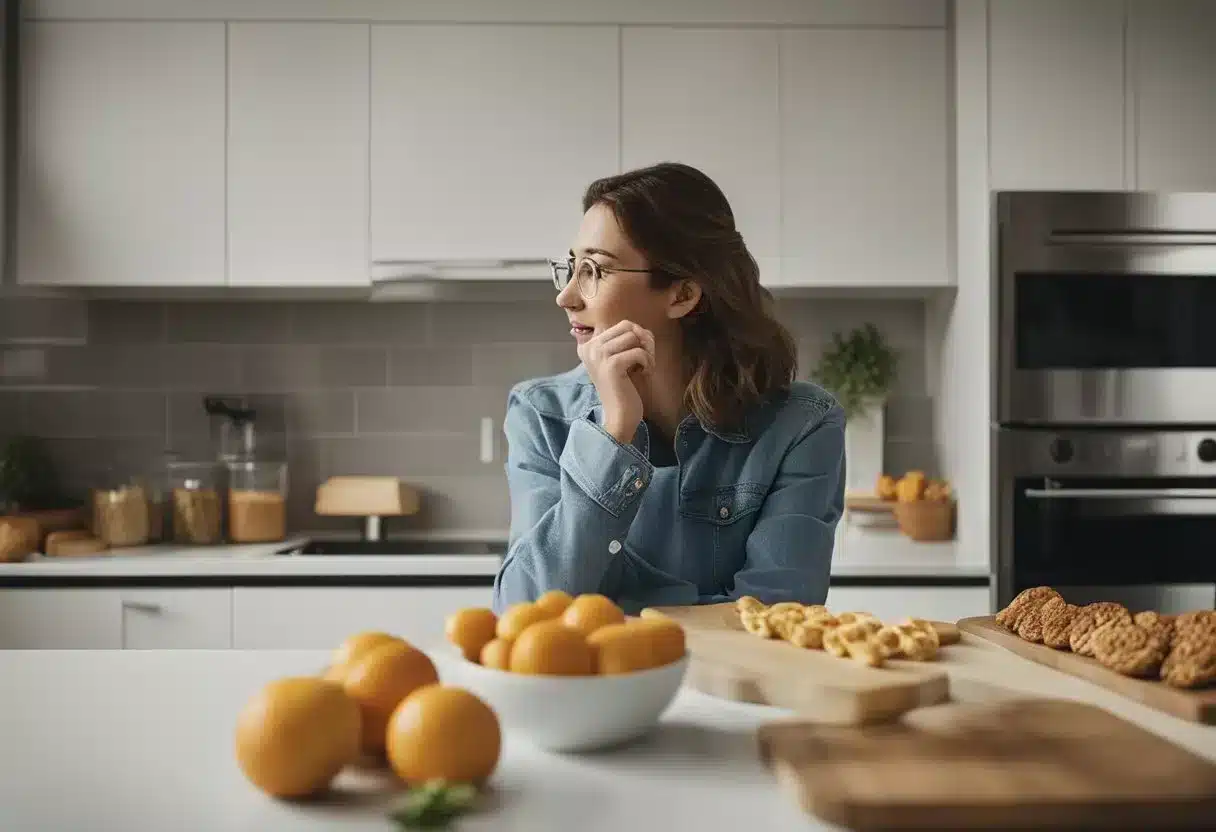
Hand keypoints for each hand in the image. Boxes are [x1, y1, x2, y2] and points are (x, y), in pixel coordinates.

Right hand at [577, 320, 655, 443]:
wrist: (619, 416)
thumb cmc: (623, 388)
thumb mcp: (620, 358)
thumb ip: (626, 340)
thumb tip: (641, 329)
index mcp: (588, 345)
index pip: (621, 325)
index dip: (637, 336)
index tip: (639, 355)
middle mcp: (589, 347)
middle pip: (627, 326)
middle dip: (644, 340)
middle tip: (646, 359)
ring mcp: (598, 355)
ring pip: (634, 336)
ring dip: (647, 351)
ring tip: (645, 366)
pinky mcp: (611, 365)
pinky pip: (639, 352)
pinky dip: (647, 362)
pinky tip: (645, 373)